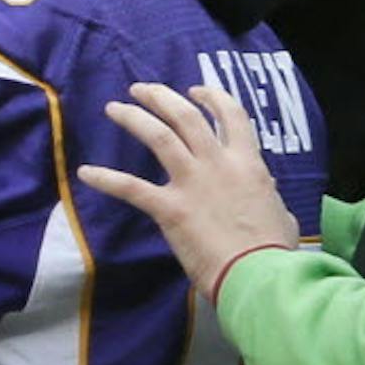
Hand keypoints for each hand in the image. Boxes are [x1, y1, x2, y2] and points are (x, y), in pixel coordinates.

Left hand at [77, 82, 295, 300]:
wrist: (258, 275)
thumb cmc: (272, 251)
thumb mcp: (280, 214)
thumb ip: (268, 195)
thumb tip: (268, 190)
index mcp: (247, 164)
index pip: (232, 115)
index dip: (212, 97)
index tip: (194, 90)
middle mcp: (218, 164)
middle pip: (186, 116)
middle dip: (161, 97)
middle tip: (140, 89)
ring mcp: (192, 183)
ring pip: (159, 136)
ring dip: (133, 118)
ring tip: (113, 108)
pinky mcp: (170, 208)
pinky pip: (131, 187)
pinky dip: (106, 178)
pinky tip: (85, 172)